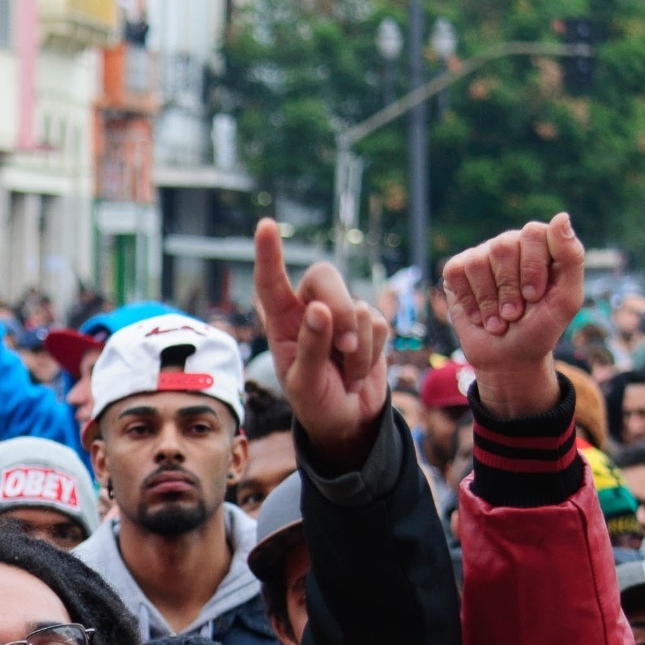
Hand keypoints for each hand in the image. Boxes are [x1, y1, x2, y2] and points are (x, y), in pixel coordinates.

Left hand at [253, 219, 388, 469]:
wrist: (348, 419)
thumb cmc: (315, 402)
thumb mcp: (305, 384)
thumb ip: (310, 348)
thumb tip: (319, 309)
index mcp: (280, 321)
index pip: (270, 282)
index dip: (268, 253)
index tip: (265, 226)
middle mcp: (308, 308)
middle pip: (325, 276)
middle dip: (340, 308)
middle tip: (344, 349)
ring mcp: (340, 313)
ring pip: (357, 307)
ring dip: (357, 349)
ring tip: (344, 374)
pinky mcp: (368, 323)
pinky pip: (379, 324)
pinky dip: (373, 353)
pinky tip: (359, 370)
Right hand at [442, 213, 581, 418]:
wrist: (509, 357)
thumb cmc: (541, 328)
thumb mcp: (566, 298)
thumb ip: (571, 257)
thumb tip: (561, 216)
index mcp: (541, 245)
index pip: (534, 233)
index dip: (532, 268)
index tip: (534, 297)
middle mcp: (511, 244)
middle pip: (503, 246)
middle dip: (509, 288)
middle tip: (514, 313)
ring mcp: (483, 256)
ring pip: (478, 261)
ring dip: (488, 300)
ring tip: (498, 319)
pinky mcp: (457, 271)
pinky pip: (456, 272)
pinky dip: (469, 301)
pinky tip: (479, 315)